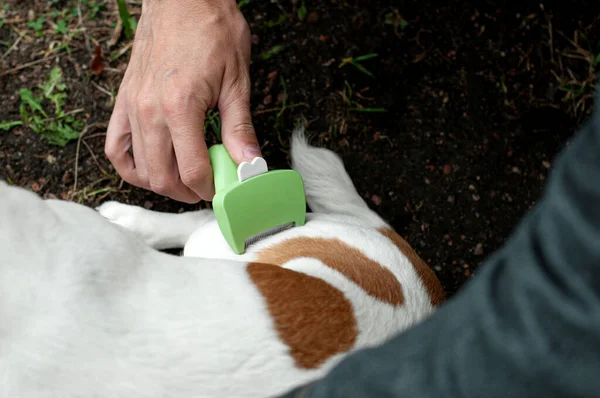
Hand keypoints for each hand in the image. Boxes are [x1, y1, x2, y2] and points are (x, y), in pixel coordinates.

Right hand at [105, 0, 260, 202]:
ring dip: (163, 183)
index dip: (210, 188)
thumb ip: (239, 129)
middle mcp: (149, 111)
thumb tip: (250, 165)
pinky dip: (131, 166)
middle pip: (162, 177)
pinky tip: (150, 168)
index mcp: (179, 107)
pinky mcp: (123, 101)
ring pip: (139, 168)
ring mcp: (131, 107)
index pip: (191, 171)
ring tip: (186, 179)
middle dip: (188, 193)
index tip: (222, 189)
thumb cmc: (212, 31)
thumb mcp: (237, 82)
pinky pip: (115, 147)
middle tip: (208, 187)